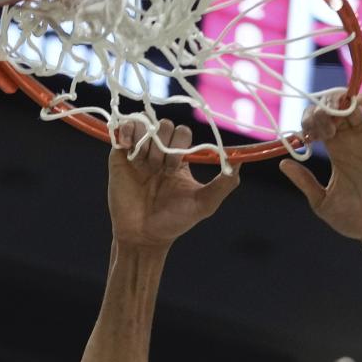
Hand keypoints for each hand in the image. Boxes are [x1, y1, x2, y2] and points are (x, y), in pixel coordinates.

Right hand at [108, 119, 239, 251]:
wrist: (143, 236)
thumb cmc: (173, 222)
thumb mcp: (204, 204)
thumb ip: (224, 183)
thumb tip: (241, 159)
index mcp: (179, 159)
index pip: (183, 132)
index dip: (180, 145)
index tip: (174, 170)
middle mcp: (159, 152)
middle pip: (164, 125)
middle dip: (163, 147)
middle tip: (158, 171)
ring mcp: (139, 152)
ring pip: (145, 125)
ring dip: (146, 144)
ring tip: (143, 166)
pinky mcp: (119, 155)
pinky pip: (124, 127)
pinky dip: (127, 130)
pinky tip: (128, 146)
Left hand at [280, 94, 361, 244]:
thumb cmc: (352, 219)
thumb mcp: (321, 200)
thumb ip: (304, 181)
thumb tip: (283, 163)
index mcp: (337, 152)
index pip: (321, 123)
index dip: (310, 120)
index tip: (304, 136)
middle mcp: (352, 142)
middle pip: (336, 109)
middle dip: (321, 110)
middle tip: (316, 128)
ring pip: (354, 106)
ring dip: (339, 104)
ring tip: (329, 120)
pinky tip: (353, 102)